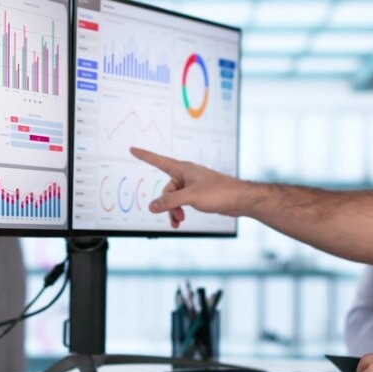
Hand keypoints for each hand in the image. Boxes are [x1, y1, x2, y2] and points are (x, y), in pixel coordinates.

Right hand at [130, 147, 246, 227]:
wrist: (239, 199)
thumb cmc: (219, 192)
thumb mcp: (191, 197)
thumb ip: (170, 202)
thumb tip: (152, 206)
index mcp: (183, 169)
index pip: (158, 161)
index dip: (144, 156)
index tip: (133, 149)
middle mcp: (186, 175)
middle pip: (166, 190)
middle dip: (168, 205)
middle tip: (176, 217)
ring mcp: (192, 185)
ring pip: (174, 198)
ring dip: (174, 211)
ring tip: (179, 222)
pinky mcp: (198, 194)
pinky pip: (182, 202)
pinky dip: (180, 211)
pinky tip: (181, 220)